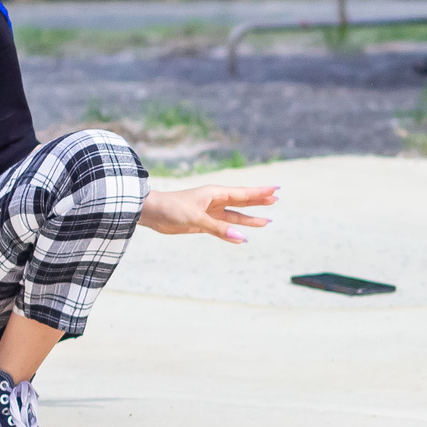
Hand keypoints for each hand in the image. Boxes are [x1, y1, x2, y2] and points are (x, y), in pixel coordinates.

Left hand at [138, 183, 276, 241]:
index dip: (260, 192)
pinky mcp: (202, 223)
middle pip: (242, 202)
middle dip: (258, 202)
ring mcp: (209, 213)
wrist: (151, 212)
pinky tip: (242, 236)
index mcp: (215, 193)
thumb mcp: (196, 218)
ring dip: (249, 219)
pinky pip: (222, 228)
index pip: (243, 193)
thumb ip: (219, 228)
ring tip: (266, 222)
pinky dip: (233, 232)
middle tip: (275, 200)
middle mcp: (214, 201)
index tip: (275, 189)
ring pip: (234, 216)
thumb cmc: (171, 208)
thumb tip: (241, 237)